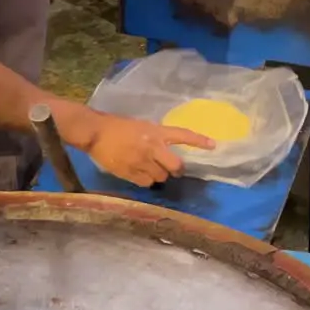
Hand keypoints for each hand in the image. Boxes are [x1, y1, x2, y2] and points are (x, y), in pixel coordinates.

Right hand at [84, 114, 214, 186]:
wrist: (95, 133)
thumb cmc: (117, 126)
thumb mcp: (141, 126)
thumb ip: (155, 137)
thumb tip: (165, 150)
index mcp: (156, 132)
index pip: (183, 135)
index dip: (199, 141)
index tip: (213, 145)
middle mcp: (153, 147)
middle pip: (176, 165)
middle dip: (176, 169)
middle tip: (173, 169)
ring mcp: (142, 161)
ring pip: (161, 176)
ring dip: (158, 174)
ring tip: (147, 167)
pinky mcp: (131, 172)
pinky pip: (146, 183)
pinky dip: (145, 180)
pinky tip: (137, 173)